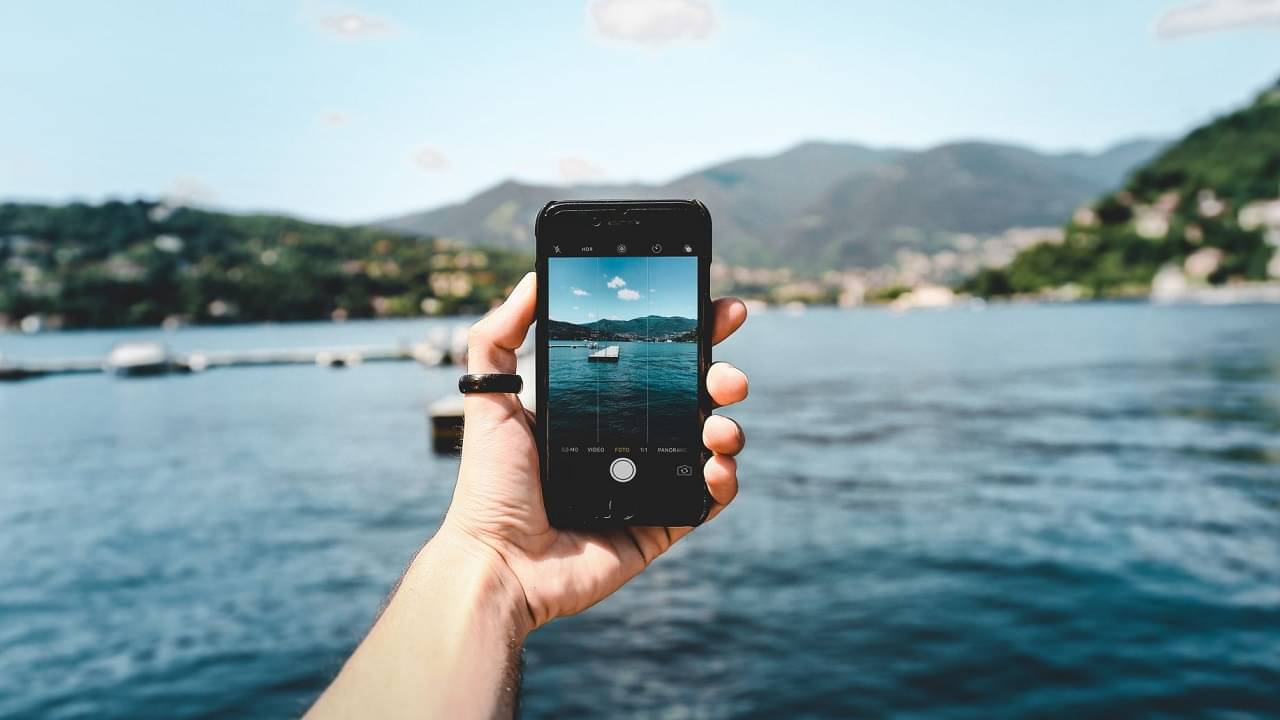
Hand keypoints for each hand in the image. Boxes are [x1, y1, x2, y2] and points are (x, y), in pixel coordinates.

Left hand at [441, 271, 748, 631]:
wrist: (499, 560)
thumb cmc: (491, 483)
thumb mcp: (489, 398)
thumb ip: (498, 335)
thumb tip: (531, 278)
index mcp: (599, 407)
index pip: (656, 360)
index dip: (692, 333)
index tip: (718, 309)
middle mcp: (631, 440)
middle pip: (696, 397)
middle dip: (723, 376)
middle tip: (726, 375)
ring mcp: (650, 482)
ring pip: (711, 444)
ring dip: (728, 426)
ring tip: (719, 426)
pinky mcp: (661, 524)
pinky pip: (708, 499)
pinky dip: (724, 481)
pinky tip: (716, 467)